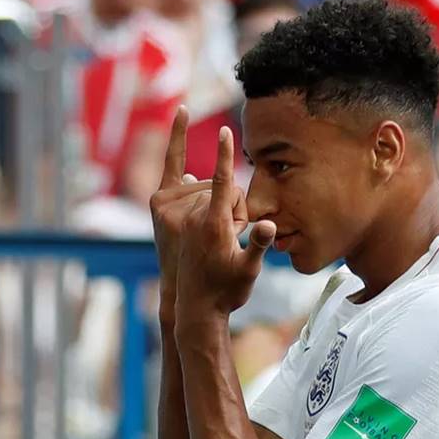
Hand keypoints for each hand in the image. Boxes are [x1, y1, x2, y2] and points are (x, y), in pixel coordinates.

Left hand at [174, 127, 275, 315]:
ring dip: (220, 207)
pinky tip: (197, 186)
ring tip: (221, 238)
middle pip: (223, 191)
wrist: (196, 308)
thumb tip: (267, 224)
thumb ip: (258, 245)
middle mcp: (194, 218)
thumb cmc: (227, 291)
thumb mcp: (248, 271)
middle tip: (236, 239)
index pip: (222, 182)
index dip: (225, 155)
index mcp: (213, 225)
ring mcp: (181, 218)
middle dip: (236, 208)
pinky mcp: (170, 220)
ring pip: (208, 193)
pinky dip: (195, 186)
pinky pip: (186, 190)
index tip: (225, 131)